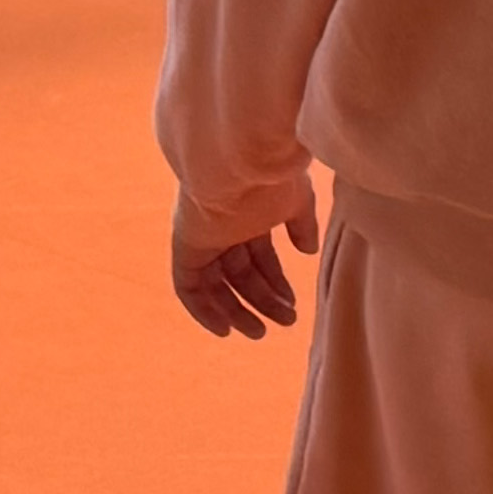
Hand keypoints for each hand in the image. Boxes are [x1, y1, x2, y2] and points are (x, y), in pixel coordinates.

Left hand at [171, 181, 318, 338]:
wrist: (238, 161)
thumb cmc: (271, 176)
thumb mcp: (298, 201)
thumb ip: (302, 225)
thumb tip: (307, 251)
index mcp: (249, 213)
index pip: (259, 254)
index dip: (275, 281)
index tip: (291, 302)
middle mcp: (223, 225)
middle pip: (240, 272)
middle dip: (263, 299)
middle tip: (286, 321)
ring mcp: (202, 236)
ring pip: (216, 283)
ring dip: (236, 310)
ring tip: (260, 332)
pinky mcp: (185, 245)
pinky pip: (188, 286)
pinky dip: (202, 310)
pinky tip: (224, 330)